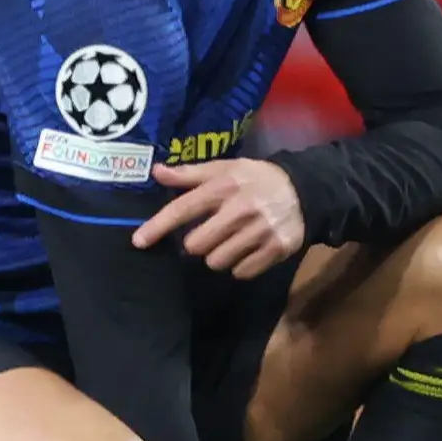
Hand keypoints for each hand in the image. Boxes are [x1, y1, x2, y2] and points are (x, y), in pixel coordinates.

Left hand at [135, 157, 305, 277]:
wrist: (303, 189)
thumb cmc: (253, 178)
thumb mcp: (223, 168)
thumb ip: (189, 174)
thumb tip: (156, 171)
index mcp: (224, 186)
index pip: (182, 209)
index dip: (158, 227)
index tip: (138, 241)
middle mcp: (241, 209)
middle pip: (196, 244)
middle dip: (197, 243)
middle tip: (209, 233)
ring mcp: (260, 230)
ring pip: (217, 262)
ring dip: (217, 255)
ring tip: (230, 241)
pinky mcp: (276, 249)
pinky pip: (241, 272)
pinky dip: (239, 266)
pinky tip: (246, 249)